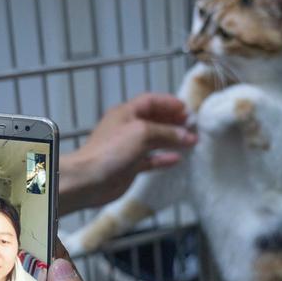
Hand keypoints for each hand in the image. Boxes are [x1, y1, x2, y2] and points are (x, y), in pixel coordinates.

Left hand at [59, 93, 196, 213]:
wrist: (89, 179)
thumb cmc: (111, 150)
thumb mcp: (142, 133)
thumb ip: (167, 132)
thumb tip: (187, 135)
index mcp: (126, 112)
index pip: (151, 101)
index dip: (169, 103)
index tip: (187, 109)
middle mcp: (127, 127)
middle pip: (154, 120)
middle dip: (174, 121)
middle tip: (192, 126)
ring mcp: (129, 148)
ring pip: (154, 140)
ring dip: (172, 140)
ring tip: (191, 142)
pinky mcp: (130, 166)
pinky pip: (151, 160)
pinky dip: (163, 158)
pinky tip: (177, 159)